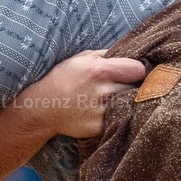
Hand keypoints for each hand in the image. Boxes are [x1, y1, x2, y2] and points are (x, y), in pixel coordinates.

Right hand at [20, 51, 145, 137]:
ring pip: (129, 105)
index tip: (133, 73)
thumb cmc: (63, 78)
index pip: (138, 70)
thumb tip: (131, 53)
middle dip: (132, 86)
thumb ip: (107, 55)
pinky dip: (116, 116)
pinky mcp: (99, 127)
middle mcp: (102, 92)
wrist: (43, 107)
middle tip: (122, 86)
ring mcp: (101, 112)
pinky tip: (102, 111)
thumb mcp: (81, 58)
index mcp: (99, 71)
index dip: (137, 71)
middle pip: (136, 88)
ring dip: (125, 101)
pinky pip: (119, 119)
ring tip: (111, 98)